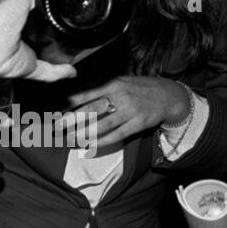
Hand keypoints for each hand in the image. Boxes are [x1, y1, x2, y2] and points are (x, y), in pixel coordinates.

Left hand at [66, 76, 187, 151]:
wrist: (170, 95)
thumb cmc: (139, 89)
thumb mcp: (121, 82)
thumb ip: (101, 88)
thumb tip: (74, 98)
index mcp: (114, 84)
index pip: (88, 93)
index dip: (71, 103)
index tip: (56, 110)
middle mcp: (121, 97)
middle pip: (93, 109)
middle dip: (73, 119)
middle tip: (58, 126)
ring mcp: (131, 111)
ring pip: (104, 124)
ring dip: (85, 133)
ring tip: (70, 138)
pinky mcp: (138, 124)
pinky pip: (117, 135)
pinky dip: (102, 141)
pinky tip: (89, 145)